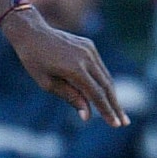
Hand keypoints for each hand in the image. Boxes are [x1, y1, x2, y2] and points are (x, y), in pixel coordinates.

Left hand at [1, 7, 128, 126]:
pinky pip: (99, 67)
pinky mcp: (89, 45)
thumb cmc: (34, 61)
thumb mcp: (47, 83)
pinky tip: (106, 95)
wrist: (32, 32)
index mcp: (75, 69)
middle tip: (124, 123)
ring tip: (118, 112)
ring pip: (105, 76)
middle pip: (106, 86)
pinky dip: (104, 82)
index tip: (116, 125)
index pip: (96, 94)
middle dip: (116, 106)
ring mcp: (89, 50)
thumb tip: (87, 115)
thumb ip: (70, 97)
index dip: (106, 111)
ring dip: (112, 95)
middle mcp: (86, 58)